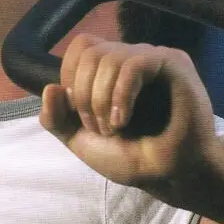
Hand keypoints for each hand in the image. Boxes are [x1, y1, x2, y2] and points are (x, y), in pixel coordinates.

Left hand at [40, 34, 217, 192]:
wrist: (165, 177)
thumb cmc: (129, 158)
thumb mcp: (79, 140)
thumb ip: (56, 118)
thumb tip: (51, 88)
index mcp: (110, 69)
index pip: (81, 47)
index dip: (70, 76)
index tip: (79, 112)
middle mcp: (130, 58)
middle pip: (89, 51)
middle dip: (84, 95)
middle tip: (99, 128)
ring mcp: (152, 59)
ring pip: (109, 57)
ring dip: (101, 100)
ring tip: (114, 127)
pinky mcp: (173, 64)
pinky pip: (134, 64)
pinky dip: (121, 95)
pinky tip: (124, 120)